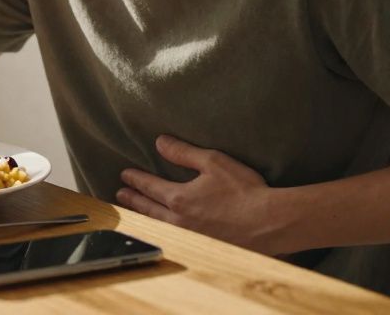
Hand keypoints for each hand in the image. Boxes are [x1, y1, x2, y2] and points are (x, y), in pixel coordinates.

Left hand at [116, 135, 279, 254]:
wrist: (269, 223)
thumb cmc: (244, 191)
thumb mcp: (213, 162)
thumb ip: (183, 152)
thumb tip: (160, 142)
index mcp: (179, 198)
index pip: (149, 187)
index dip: (135, 179)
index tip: (124, 175)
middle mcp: (179, 221)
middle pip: (148, 209)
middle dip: (133, 199)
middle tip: (120, 194)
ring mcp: (190, 237)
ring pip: (158, 226)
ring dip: (143, 217)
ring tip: (135, 212)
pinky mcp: (204, 247)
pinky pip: (174, 238)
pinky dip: (161, 231)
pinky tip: (163, 231)